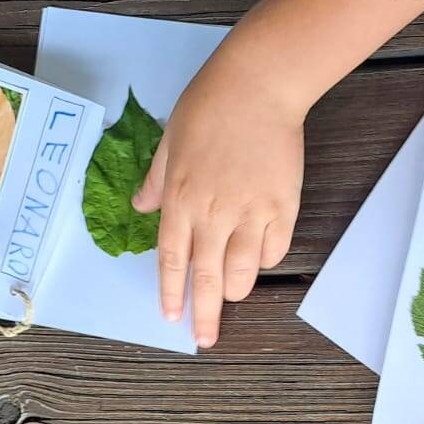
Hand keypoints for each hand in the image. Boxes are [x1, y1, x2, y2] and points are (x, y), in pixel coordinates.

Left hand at [132, 56, 303, 347]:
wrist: (259, 85)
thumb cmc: (209, 105)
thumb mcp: (170, 139)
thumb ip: (157, 180)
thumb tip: (141, 206)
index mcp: (181, 197)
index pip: (173, 259)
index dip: (171, 292)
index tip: (172, 317)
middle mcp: (214, 212)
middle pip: (206, 277)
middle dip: (204, 314)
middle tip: (206, 339)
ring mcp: (251, 212)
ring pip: (242, 272)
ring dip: (235, 289)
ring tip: (230, 294)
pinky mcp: (283, 207)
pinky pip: (273, 250)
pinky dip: (264, 261)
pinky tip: (257, 259)